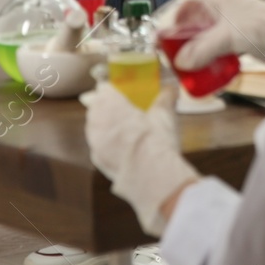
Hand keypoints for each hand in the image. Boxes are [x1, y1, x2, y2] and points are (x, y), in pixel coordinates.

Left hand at [81, 84, 198, 235]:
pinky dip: (108, 146)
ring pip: (95, 128)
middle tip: (123, 110)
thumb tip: (170, 89)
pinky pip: (99, 147)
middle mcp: (96, 120)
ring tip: (123, 130)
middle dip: (107, 107)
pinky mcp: (97, 160)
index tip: (121, 91)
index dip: (113, 89)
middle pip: (96, 107)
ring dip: (105, 127)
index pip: (104, 88)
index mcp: (110, 103)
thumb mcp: (165, 114)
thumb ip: (166, 97)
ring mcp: (94, 142)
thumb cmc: (155, 140)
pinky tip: (122, 149)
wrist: (150, 176)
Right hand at [156, 0, 264, 69]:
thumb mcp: (228, 37)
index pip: (188, 3)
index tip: (161, 35)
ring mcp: (236, 22)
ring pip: (209, 34)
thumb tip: (181, 62)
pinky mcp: (245, 37)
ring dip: (197, 48)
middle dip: (183, 37)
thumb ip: (202, 50)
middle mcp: (227, 7)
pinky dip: (212, 54)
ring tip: (186, 63)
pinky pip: (221, 45)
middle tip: (172, 53)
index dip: (172, 18)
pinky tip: (208, 66)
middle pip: (197, 20)